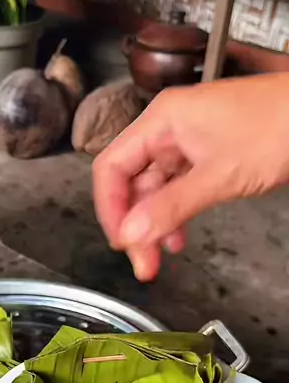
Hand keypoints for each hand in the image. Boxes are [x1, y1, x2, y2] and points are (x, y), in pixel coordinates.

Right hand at [93, 74, 288, 280]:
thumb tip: (131, 234)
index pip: (111, 168)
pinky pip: (176, 186)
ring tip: (160, 257)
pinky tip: (179, 235)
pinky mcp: (205, 152)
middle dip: (135, 224)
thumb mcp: (219, 177)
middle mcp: (168, 127)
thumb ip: (171, 207)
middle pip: (131, 181)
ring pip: (154, 188)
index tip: (122, 242)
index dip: (111, 209)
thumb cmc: (278, 126)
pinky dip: (174, 212)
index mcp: (162, 121)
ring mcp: (187, 139)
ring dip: (154, 223)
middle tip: (143, 261)